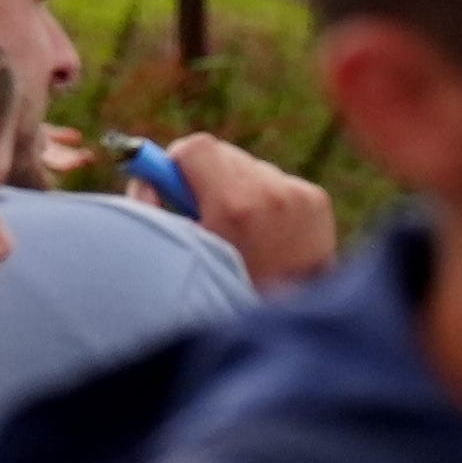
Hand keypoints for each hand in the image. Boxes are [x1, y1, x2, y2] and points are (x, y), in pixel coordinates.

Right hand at [152, 134, 337, 291]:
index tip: (173, 180)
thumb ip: (150, 210)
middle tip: (204, 208)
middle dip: (208, 176)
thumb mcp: (177, 256)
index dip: (178, 161)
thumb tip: (145, 178)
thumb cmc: (225, 290)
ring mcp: (298, 196)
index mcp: (232, 205)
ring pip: (250, 168)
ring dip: (239, 187)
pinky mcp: (316, 200)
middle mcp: (270, 194)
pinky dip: (266, 198)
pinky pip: (277, 181)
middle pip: (223, 154)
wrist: (290, 316)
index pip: (197, 147)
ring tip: (240, 228)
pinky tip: (267, 231)